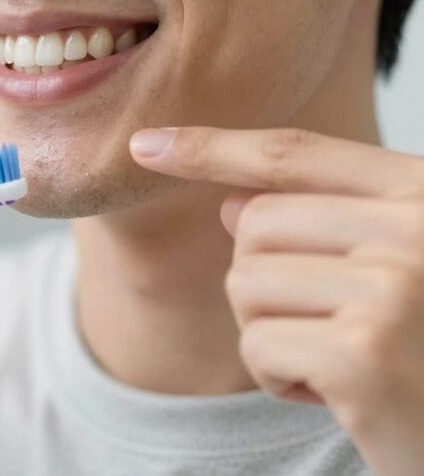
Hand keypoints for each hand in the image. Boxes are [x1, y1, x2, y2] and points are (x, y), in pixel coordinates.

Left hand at [130, 126, 423, 475]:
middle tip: (333, 328)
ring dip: (273, 335)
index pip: (295, 154)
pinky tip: (340, 397)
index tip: (144, 144)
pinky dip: (279, 378)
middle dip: (266, 284)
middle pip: (255, 224)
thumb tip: (229, 202)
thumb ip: (321, 225)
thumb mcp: (390, 271)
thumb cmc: (422, 354)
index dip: (211, 147)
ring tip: (343, 363)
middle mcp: (417, 229)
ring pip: (245, 283)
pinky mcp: (364, 354)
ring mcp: (394, 288)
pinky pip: (256, 345)